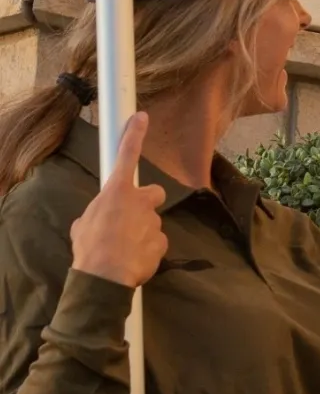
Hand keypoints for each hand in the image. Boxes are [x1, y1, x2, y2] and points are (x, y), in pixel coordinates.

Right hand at [70, 112, 167, 287]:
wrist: (105, 277)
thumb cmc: (89, 248)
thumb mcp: (82, 226)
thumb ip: (93, 216)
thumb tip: (93, 222)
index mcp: (117, 192)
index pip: (127, 155)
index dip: (134, 134)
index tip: (142, 117)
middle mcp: (140, 202)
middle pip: (154, 193)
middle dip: (147, 203)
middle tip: (133, 219)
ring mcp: (153, 222)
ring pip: (152, 223)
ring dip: (142, 233)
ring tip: (126, 250)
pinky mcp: (162, 242)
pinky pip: (156, 243)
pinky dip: (148, 251)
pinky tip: (135, 261)